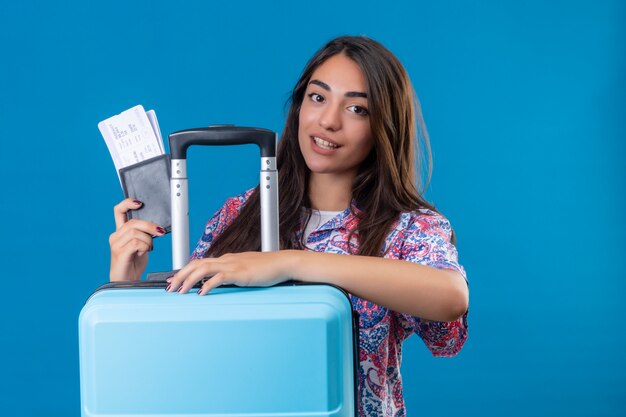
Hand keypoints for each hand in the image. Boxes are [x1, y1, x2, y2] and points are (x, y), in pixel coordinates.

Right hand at [109, 198, 165, 280]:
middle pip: (133, 222)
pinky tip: (144, 252)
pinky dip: (145, 246)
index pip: (118, 211)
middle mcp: (115, 236)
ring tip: (149, 248)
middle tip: (160, 232)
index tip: (140, 203)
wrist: (127, 281)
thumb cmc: (134, 262)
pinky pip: (136, 243)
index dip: (128, 203)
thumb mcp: (141, 244)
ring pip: (135, 232)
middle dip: (150, 226)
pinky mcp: (120, 253)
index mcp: (120, 232)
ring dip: (148, 240)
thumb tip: (156, 227)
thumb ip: (143, 234)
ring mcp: (116, 245)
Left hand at [166, 251, 295, 294]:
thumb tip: (220, 283)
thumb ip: (232, 275)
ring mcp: (232, 265)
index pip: (200, 262)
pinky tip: (201, 293)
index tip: (173, 280)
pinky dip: (207, 285)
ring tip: (180, 291)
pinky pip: (219, 277)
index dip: (184, 271)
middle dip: (180, 275)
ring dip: (188, 280)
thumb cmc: (267, 268)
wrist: (282, 263)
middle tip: (169, 288)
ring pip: (203, 269)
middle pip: (196, 264)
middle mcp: (226, 260)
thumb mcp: (245, 270)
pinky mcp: (239, 273)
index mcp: (226, 259)